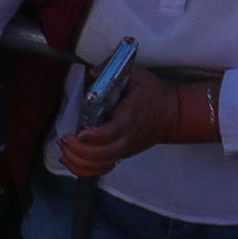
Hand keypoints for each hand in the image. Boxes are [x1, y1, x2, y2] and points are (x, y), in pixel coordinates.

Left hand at [59, 65, 175, 176]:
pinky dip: (85, 169)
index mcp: (129, 117)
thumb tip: (93, 72)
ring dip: (79, 162)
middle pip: (103, 154)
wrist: (172, 115)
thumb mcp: (138, 74)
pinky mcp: (121, 154)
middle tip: (65, 139)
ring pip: (101, 165)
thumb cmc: (152, 94)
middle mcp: (127, 137)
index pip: (112, 132)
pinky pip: (102, 169)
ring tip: (65, 149)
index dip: (95, 137)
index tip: (80, 134)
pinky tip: (70, 160)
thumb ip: (114, 68)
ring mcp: (124, 149)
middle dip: (80, 151)